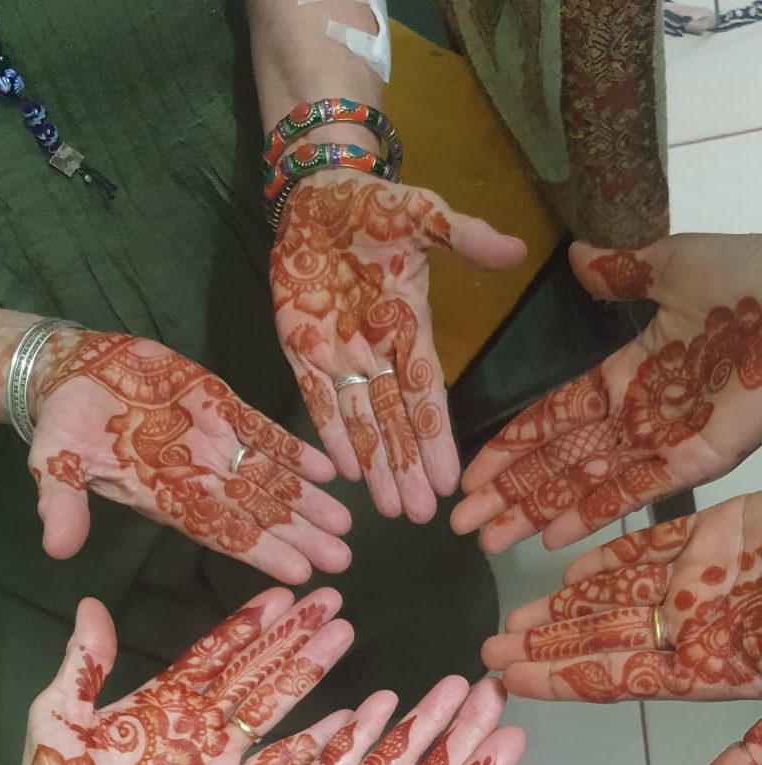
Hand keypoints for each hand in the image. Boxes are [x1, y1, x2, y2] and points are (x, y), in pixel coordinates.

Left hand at [4, 588, 353, 764]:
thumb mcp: (59, 714)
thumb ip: (84, 662)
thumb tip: (92, 602)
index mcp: (162, 699)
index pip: (216, 651)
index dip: (249, 623)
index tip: (283, 594)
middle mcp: (197, 722)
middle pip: (254, 669)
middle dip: (291, 635)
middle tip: (330, 603)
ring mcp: (215, 759)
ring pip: (271, 705)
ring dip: (305, 672)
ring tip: (340, 638)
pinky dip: (307, 745)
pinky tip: (340, 720)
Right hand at [30, 330, 351, 582]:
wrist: (72, 371)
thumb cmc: (63, 422)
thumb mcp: (54, 460)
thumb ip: (62, 501)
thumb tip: (56, 548)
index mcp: (165, 495)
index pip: (221, 531)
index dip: (261, 550)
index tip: (300, 571)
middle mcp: (198, 476)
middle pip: (258, 512)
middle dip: (300, 534)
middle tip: (342, 558)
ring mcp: (215, 442)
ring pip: (270, 477)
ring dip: (308, 499)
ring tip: (346, 522)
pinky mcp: (222, 407)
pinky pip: (265, 434)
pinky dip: (296, 450)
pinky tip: (329, 470)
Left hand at [270, 172, 526, 523]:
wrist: (317, 193)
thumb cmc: (372, 203)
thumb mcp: (420, 211)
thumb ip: (463, 236)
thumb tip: (516, 250)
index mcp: (410, 326)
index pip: (427, 393)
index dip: (437, 438)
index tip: (451, 480)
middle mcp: (379, 353)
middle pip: (396, 421)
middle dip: (408, 469)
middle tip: (419, 518)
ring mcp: (339, 355)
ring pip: (360, 421)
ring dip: (374, 464)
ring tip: (388, 509)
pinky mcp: (301, 349)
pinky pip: (315, 399)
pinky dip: (329, 433)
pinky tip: (344, 470)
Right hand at [452, 234, 761, 551]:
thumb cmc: (751, 280)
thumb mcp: (675, 265)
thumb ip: (623, 272)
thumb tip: (577, 256)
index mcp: (628, 371)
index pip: (553, 417)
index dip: (511, 445)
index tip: (472, 472)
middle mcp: (635, 414)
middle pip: (556, 461)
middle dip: (507, 493)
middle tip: (459, 522)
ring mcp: (663, 441)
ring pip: (584, 485)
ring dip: (535, 514)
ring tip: (488, 542)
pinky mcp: (694, 460)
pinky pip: (634, 493)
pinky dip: (592, 515)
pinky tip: (552, 538)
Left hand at [482, 493, 761, 701]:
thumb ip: (746, 758)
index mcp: (707, 669)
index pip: (614, 677)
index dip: (558, 679)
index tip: (511, 680)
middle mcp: (694, 624)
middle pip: (602, 636)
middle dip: (544, 645)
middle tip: (492, 648)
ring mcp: (699, 576)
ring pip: (615, 590)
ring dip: (564, 603)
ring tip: (514, 614)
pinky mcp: (712, 530)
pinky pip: (648, 543)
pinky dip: (609, 555)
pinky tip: (568, 568)